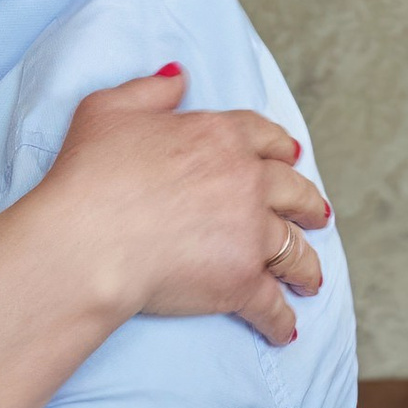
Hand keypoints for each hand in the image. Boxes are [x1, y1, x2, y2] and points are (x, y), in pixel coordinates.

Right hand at [48, 69, 331, 346]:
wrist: (88, 241)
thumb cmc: (89, 176)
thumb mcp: (109, 109)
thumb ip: (151, 89)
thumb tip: (179, 76)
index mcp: (220, 137)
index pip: (265, 138)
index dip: (281, 148)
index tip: (291, 156)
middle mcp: (247, 181)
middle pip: (294, 191)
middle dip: (310, 205)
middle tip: (319, 216)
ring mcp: (250, 233)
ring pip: (294, 249)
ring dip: (306, 266)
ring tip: (311, 279)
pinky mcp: (242, 282)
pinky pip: (272, 305)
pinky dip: (281, 320)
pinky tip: (284, 331)